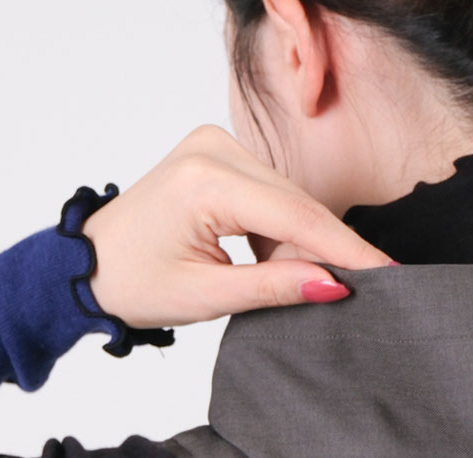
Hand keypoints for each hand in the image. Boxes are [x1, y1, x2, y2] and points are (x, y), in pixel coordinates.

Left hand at [79, 125, 394, 327]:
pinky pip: (273, 194)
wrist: (85, 268)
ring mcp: (217, 146)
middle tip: (345, 294)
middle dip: (323, 251)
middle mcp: (214, 149)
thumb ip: (275, 287)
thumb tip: (334, 285)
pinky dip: (281, 230)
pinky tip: (270, 259)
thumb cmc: (131, 283)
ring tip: (289, 282)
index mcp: (205, 180)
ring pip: (290, 199)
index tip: (388, 275)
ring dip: (300, 242)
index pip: (297, 215)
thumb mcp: (207, 296)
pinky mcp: (219, 155)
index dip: (346, 250)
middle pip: (298, 204)